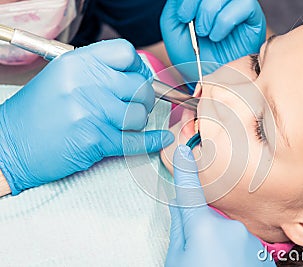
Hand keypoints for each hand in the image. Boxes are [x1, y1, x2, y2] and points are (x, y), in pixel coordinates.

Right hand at [0, 39, 173, 194]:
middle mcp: (86, 83)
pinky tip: (161, 138)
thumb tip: (136, 74)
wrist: (11, 146)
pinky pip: (136, 140)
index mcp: (78, 63)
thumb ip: (97, 72)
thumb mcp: (62, 77)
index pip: (126, 53)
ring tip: (123, 124)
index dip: (138, 66)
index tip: (138, 77)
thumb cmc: (38, 113)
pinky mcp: (95, 140)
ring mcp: (91, 112)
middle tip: (133, 105)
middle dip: (142, 98)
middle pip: (139, 85)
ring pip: (140, 113)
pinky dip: (152, 141)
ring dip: (137, 122)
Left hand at [161, 0, 265, 80]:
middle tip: (194, 25)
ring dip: (210, 12)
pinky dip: (225, 20)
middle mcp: (222, 3)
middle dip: (197, 2)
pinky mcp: (253, 20)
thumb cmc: (192, 61)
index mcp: (204, 2)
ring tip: (205, 33)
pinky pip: (244, 4)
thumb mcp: (174, 31)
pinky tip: (218, 36)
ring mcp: (238, 9)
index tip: (183, 16)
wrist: (206, 84)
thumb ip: (175, 6)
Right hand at [166, 145, 275, 266]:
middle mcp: (230, 227)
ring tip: (217, 266)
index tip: (184, 152)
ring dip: (220, 245)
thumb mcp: (178, 259)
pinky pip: (242, 245)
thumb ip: (179, 230)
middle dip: (203, 231)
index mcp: (205, 226)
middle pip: (209, 219)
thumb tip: (181, 208)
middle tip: (198, 254)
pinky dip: (235, 255)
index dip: (185, 170)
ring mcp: (249, 239)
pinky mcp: (262, 252)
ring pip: (227, 233)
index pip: (190, 191)